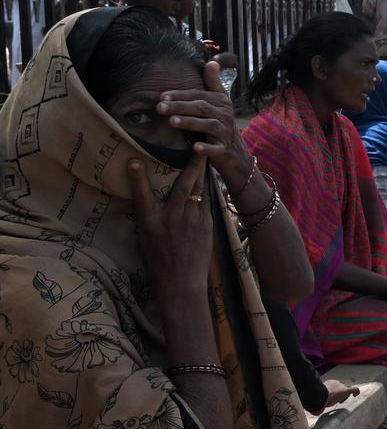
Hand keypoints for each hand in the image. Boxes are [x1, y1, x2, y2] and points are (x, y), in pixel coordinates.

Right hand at [128, 156, 212, 295]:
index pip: (142, 197)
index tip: (135, 161)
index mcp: (150, 223)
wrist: (182, 282)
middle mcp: (171, 218)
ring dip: (202, 172)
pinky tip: (209, 177)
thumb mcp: (145, 238)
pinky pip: (207, 201)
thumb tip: (147, 199)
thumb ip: (147, 216)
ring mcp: (191, 221)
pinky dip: (207, 188)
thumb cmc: (159, 261)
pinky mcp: (206, 225)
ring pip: (198, 191)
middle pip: (181, 187)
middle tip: (195, 146)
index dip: (138, 178)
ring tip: (205, 154)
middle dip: (189, 165)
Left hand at [158, 62, 253, 193]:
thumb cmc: (221, 124)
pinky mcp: (224, 150)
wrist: (235, 153)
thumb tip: (211, 61)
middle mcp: (225, 116)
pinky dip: (206, 148)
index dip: (181, 95)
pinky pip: (216, 149)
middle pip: (202, 108)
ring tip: (172, 121)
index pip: (199, 95)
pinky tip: (195, 148)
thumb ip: (213, 83)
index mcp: (222, 102)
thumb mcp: (220, 103)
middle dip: (180, 106)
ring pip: (208, 125)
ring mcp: (226, 133)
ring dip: (190, 123)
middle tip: (160, 108)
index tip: (162, 96)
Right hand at [307, 379, 361, 414]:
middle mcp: (335, 383)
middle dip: (340, 395)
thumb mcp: (315, 398)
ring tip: (340, 401)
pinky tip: (356, 395)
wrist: (319, 394)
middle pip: (340, 388)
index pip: (334, 387)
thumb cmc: (315, 397)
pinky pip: (354, 389)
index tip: (332, 399)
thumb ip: (316, 400)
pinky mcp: (345, 390)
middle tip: (338, 401)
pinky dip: (356, 392)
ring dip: (344, 396)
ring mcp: (340, 386)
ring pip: (346, 390)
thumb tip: (313, 408)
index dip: (334, 394)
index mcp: (328, 384)